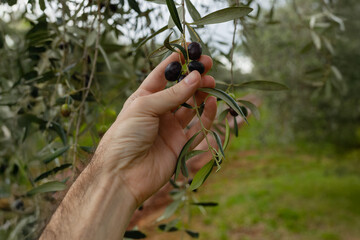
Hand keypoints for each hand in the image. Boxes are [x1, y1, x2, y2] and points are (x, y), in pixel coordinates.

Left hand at [94, 52, 216, 205]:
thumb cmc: (125, 136)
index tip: (190, 50)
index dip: (176, 63)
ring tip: (212, 83)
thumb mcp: (144, 108)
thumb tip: (196, 77)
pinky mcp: (180, 145)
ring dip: (202, 94)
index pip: (162, 76)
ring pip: (191, 107)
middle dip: (194, 77)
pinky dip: (206, 115)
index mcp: (143, 99)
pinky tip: (211, 103)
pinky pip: (198, 128)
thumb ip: (172, 94)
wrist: (122, 175)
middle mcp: (158, 112)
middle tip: (208, 66)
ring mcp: (170, 129)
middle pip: (180, 91)